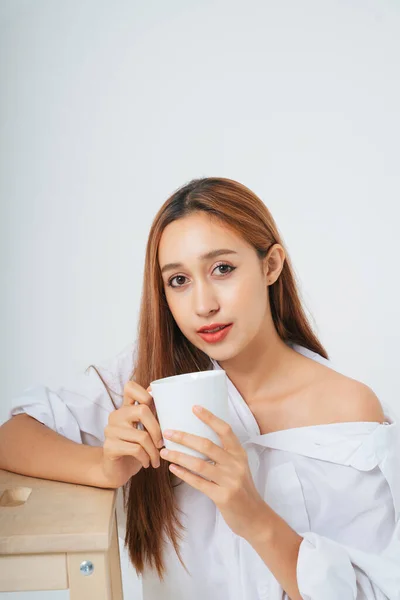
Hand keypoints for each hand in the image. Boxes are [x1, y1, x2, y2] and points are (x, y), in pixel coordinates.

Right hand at [100, 381, 162, 487]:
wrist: (116, 471)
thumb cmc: (135, 449)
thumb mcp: (145, 430)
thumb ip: (151, 414)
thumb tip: (159, 392)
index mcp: (125, 408)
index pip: (130, 386)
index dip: (145, 393)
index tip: (155, 410)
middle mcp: (115, 416)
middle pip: (142, 410)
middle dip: (157, 429)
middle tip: (161, 444)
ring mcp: (110, 430)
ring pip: (142, 435)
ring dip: (154, 451)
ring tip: (156, 459)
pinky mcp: (109, 447)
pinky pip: (136, 449)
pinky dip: (146, 458)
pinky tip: (147, 463)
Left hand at [159, 405, 266, 538]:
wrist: (254, 517)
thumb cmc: (241, 489)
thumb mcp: (237, 467)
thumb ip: (223, 455)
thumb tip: (196, 439)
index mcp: (239, 454)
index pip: (225, 430)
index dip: (210, 417)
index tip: (194, 407)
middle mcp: (236, 464)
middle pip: (207, 445)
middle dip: (184, 437)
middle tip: (167, 431)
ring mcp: (230, 481)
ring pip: (199, 464)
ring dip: (179, 456)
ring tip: (164, 451)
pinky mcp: (223, 497)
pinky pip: (198, 483)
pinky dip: (183, 474)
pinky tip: (172, 468)